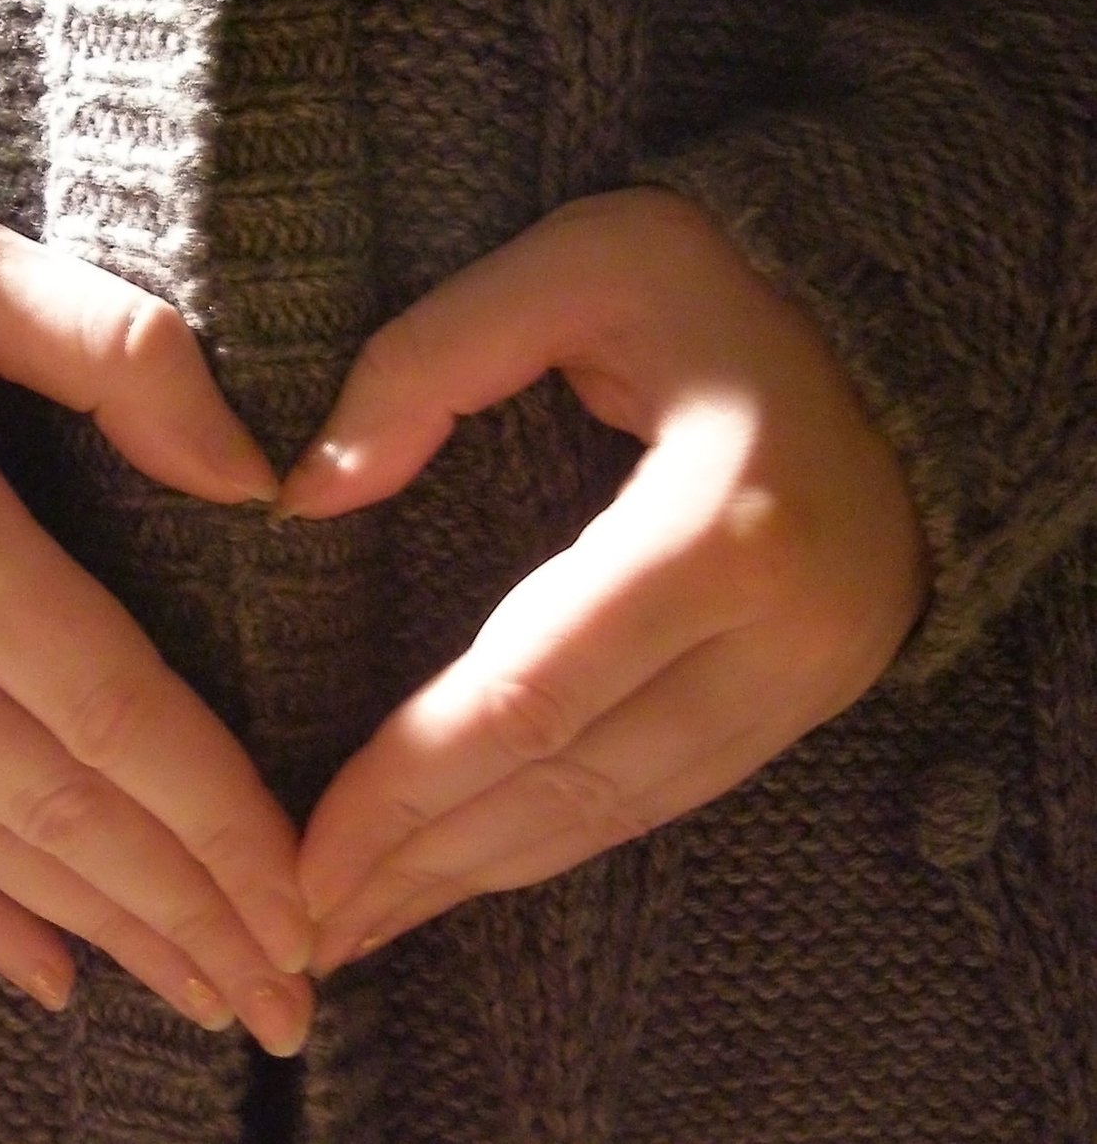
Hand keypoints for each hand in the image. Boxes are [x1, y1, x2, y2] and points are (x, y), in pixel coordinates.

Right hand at [0, 209, 312, 1054]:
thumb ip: (127, 355)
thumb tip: (252, 483)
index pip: (113, 708)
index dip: (215, 815)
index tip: (299, 898)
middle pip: (59, 808)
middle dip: (186, 911)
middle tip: (286, 997)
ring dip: (100, 931)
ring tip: (204, 994)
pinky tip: (57, 974)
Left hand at [285, 187, 927, 974]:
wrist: (892, 322)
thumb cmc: (717, 278)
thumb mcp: (571, 267)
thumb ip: (426, 361)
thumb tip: (306, 495)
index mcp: (721, 527)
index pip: (528, 697)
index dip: (407, 787)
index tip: (303, 854)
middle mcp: (782, 635)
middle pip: (571, 786)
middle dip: (429, 864)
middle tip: (309, 930)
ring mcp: (809, 680)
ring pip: (621, 813)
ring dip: (488, 876)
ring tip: (373, 920)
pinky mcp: (808, 696)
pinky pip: (666, 795)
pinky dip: (561, 841)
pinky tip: (481, 865)